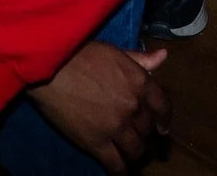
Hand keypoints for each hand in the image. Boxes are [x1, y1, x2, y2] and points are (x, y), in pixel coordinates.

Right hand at [25, 42, 169, 172]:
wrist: (52, 67)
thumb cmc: (81, 54)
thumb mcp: (115, 52)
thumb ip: (140, 59)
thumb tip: (164, 57)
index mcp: (140, 82)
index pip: (163, 106)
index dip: (164, 119)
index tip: (162, 127)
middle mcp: (133, 107)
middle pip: (147, 129)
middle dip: (144, 133)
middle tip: (137, 136)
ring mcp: (116, 127)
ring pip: (135, 149)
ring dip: (134, 152)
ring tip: (129, 152)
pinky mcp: (97, 143)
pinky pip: (116, 164)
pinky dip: (121, 171)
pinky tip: (120, 171)